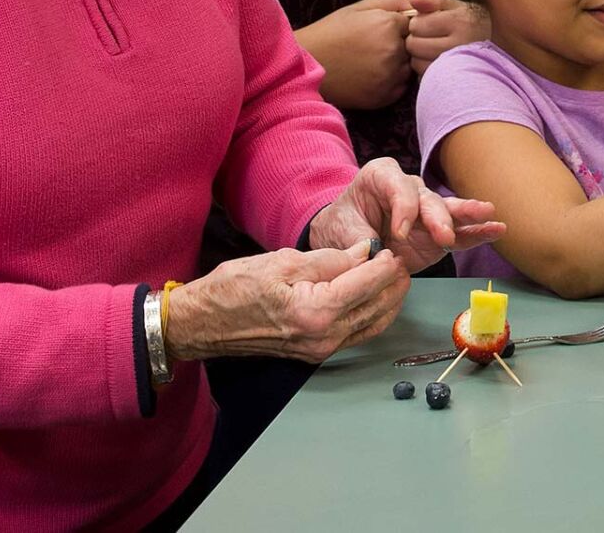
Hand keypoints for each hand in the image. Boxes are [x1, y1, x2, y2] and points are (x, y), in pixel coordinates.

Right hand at [163, 241, 408, 364]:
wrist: (203, 324)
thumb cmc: (233, 290)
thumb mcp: (283, 262)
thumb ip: (330, 259)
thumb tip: (364, 252)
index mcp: (315, 312)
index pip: (367, 284)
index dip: (385, 265)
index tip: (391, 249)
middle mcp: (323, 337)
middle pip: (376, 307)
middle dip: (393, 283)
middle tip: (400, 261)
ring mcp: (320, 350)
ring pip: (372, 325)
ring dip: (388, 301)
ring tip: (394, 277)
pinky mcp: (315, 353)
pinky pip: (356, 334)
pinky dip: (371, 316)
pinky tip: (374, 298)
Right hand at [296, 0, 414, 109]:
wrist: (306, 66)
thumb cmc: (331, 33)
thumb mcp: (358, 8)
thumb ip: (391, 0)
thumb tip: (416, 3)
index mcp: (387, 25)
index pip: (413, 23)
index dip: (399, 26)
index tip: (381, 30)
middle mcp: (393, 51)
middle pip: (414, 46)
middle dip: (401, 45)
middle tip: (373, 47)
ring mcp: (390, 76)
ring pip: (409, 67)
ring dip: (398, 64)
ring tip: (370, 61)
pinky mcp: (385, 96)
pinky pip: (401, 86)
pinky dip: (391, 81)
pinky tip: (370, 75)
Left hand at [307, 157, 507, 271]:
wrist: (345, 239)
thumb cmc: (342, 225)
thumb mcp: (340, 230)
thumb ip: (358, 241)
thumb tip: (376, 255)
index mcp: (382, 177)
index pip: (398, 187)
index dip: (402, 210)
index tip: (397, 234)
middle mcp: (410, 189)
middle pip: (427, 199)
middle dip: (437, 216)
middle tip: (444, 235)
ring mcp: (427, 212)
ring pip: (448, 211)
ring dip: (468, 215)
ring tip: (489, 214)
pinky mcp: (438, 236)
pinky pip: (460, 233)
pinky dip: (478, 233)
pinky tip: (497, 229)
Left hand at [405, 0, 490, 74]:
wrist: (493, 46)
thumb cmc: (469, 22)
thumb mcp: (454, 5)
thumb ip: (433, 0)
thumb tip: (413, 0)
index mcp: (459, 22)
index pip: (417, 24)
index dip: (417, 23)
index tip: (426, 24)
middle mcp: (459, 44)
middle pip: (414, 44)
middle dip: (415, 39)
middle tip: (427, 37)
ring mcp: (456, 64)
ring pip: (417, 62)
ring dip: (419, 56)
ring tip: (431, 49)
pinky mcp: (452, 79)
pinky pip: (425, 76)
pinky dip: (425, 69)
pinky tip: (435, 61)